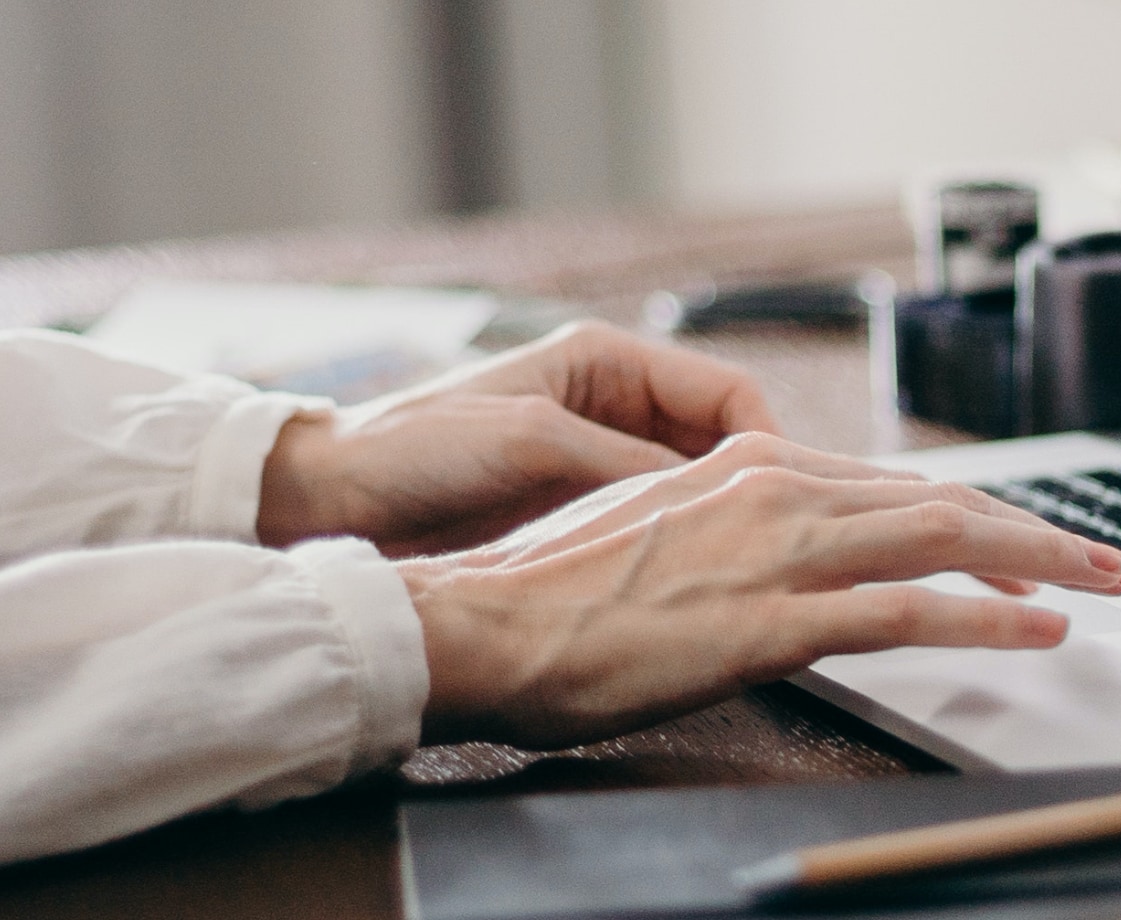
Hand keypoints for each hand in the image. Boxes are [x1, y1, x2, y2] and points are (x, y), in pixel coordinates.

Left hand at [257, 321, 778, 552]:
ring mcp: (596, 461)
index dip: (767, 440)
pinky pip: (652, 526)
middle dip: (754, 487)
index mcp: (605, 361)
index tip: (785, 494)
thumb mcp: (531, 440)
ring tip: (745, 566)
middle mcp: (611, 406)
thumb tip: (706, 489)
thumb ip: (622, 459)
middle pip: (720, 443)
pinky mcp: (577, 512)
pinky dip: (677, 550)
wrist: (335, 500)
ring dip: (718, 523)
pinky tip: (690, 582)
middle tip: (783, 539)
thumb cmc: (415, 448)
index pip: (726, 392)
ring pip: (692, 491)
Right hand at [396, 434, 1120, 748]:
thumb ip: (727, 538)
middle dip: (1036, 531)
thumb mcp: (653, 539)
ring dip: (1041, 561)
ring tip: (1104, 584)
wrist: (483, 622)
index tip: (1026, 541)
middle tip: (1105, 558)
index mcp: (746, 468)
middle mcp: (775, 491)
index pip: (891, 485)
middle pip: (940, 501)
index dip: (974, 515)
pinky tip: (1039, 631)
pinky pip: (909, 612)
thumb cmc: (550, 599)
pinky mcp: (774, 620)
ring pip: (945, 539)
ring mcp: (779, 552)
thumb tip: (772, 565)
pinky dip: (987, 620)